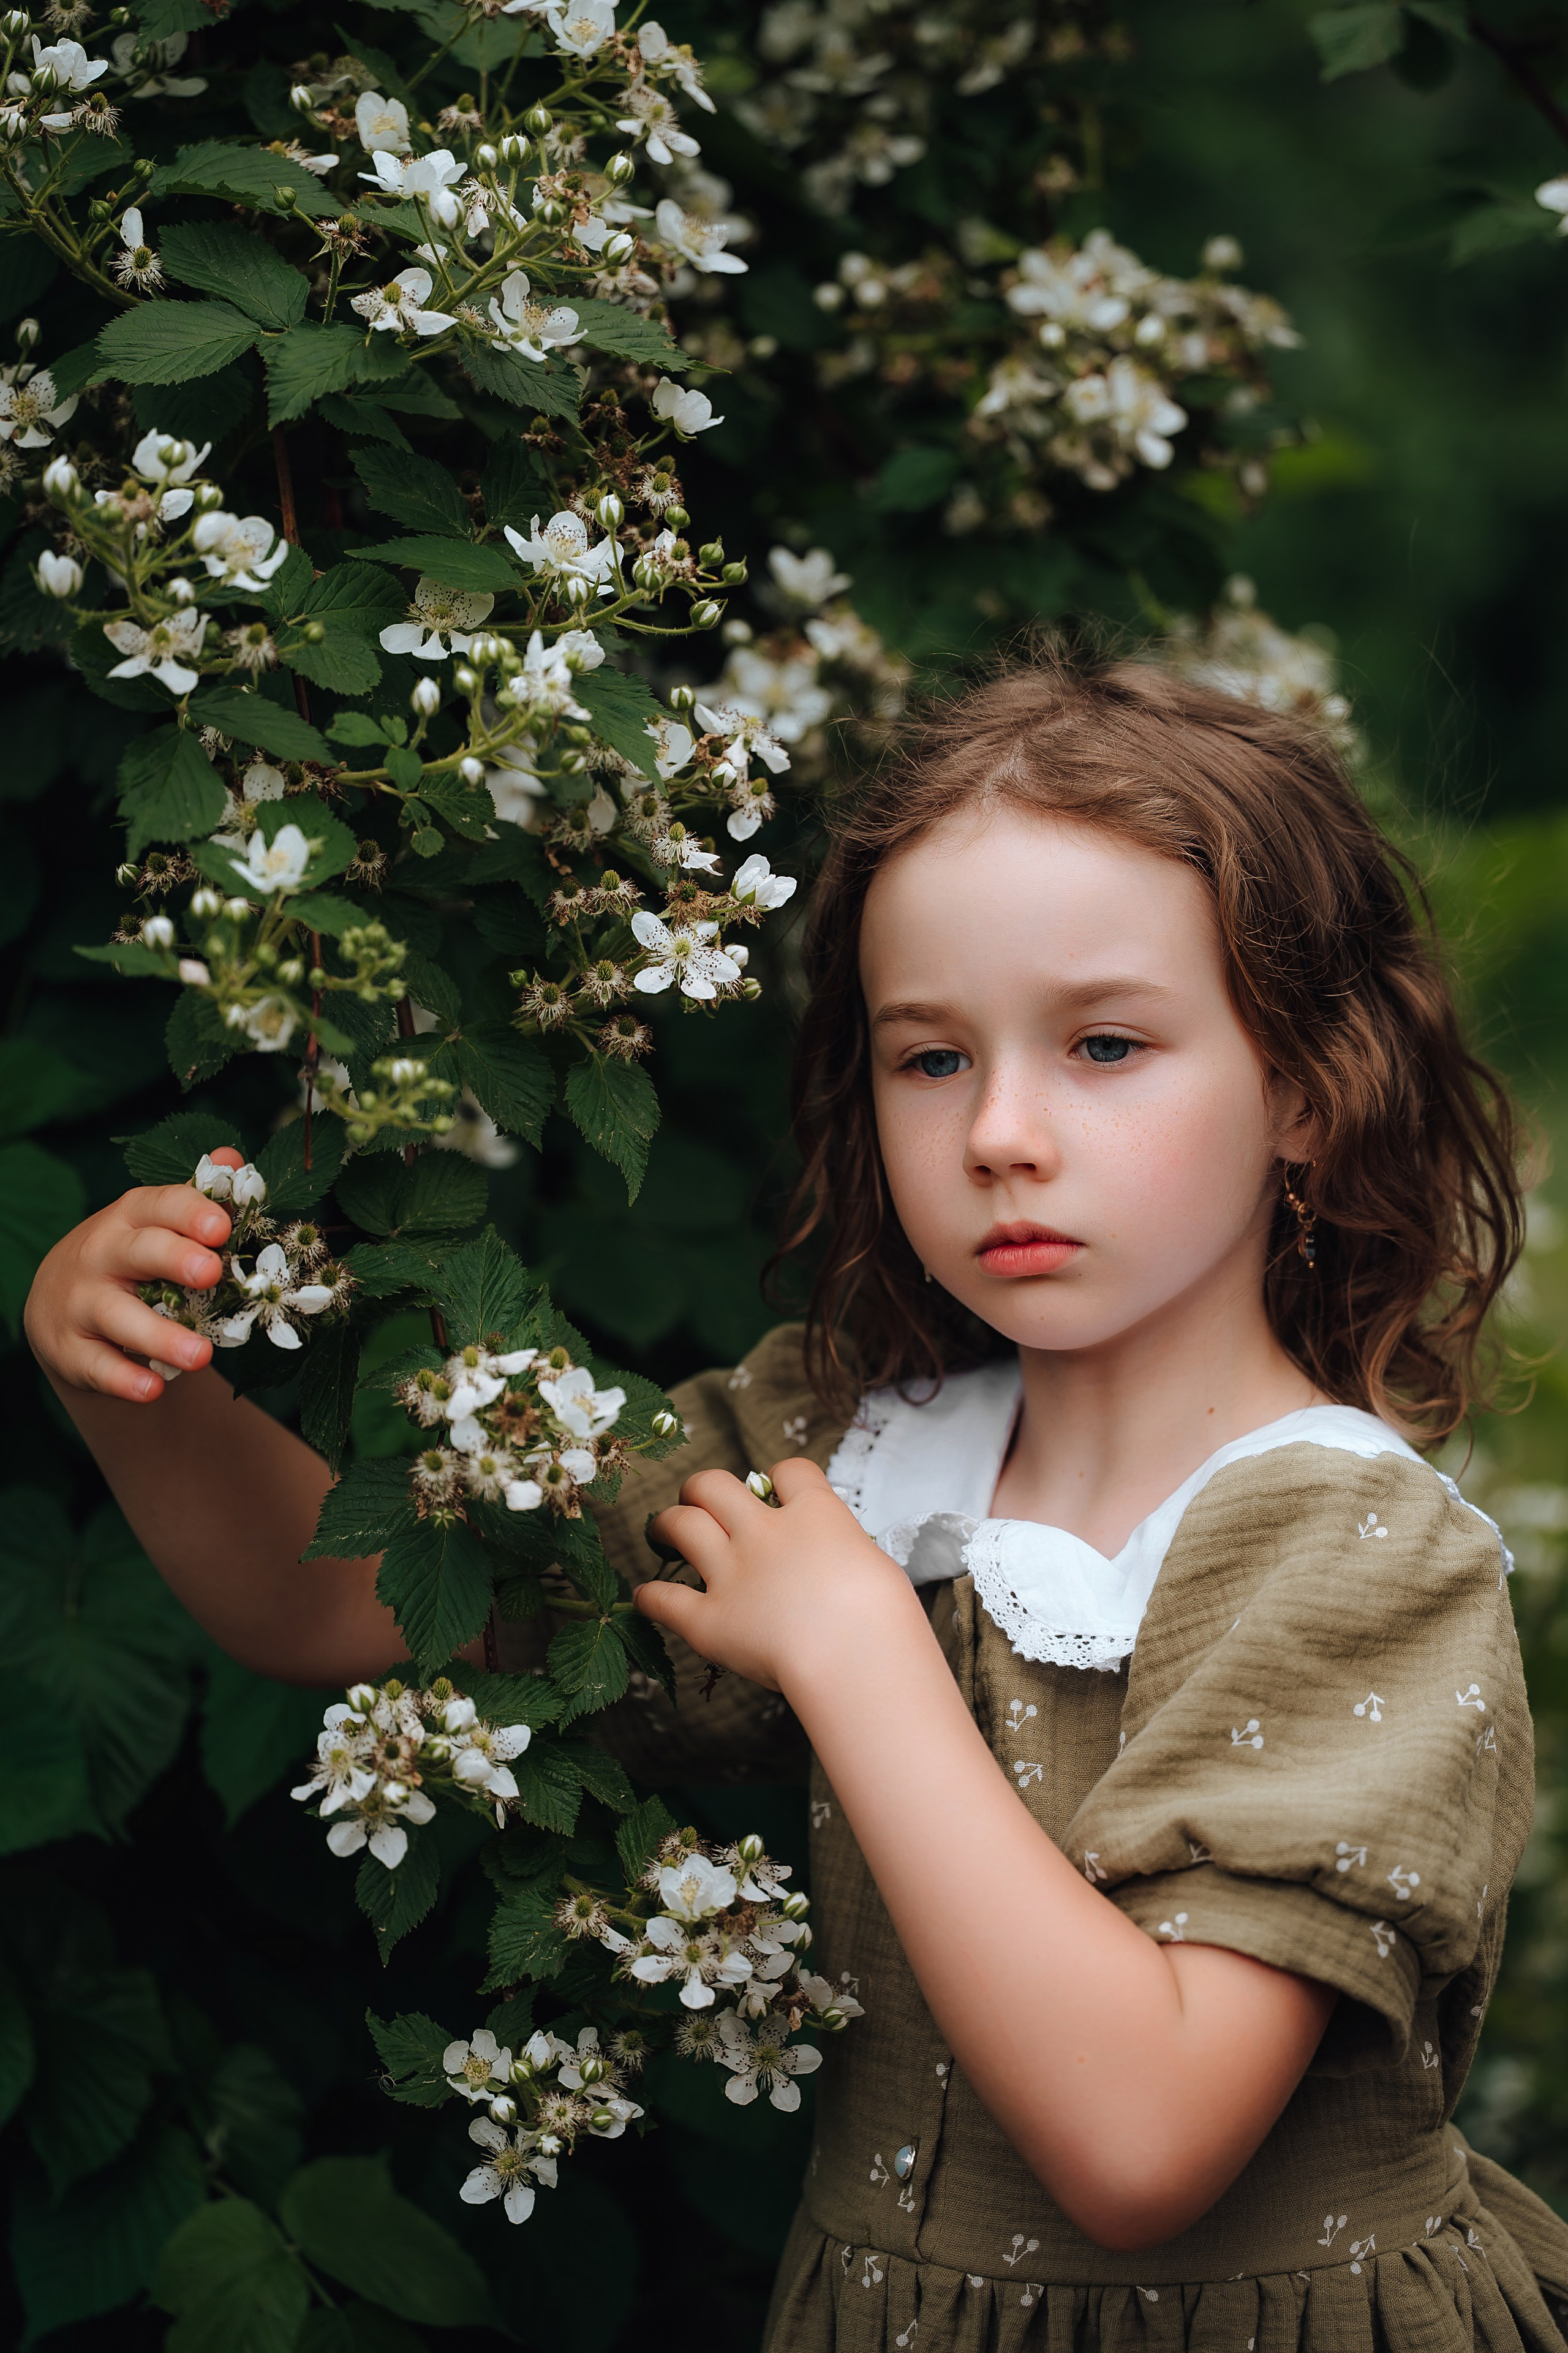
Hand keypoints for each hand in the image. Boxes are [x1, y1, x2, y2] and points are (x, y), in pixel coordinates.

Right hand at [24, 1145, 243, 1402]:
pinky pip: (97, 1365)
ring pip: (118, 1316)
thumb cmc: (134, 1259)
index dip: (191, 1213)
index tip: (221, 1227)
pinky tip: (153, 1390)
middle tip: (211, 1273)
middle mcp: (101, 1252)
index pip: (160, 1204)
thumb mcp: (159, 1225)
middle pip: (138, 1251)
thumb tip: (234, 1160)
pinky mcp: (70, 1349)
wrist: (65, 1305)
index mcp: (132, 1216)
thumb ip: (198, 1199)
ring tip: (202, 1355)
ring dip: (160, 1336)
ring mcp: (81, 1302)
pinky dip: (124, 1379)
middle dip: (174, 1259)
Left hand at [635, 1456, 925, 1694]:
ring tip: (662, 1531)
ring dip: (666, 1524)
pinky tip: (645, 1598)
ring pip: (681, 1525)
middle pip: (715, 1485)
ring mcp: (732, 1574)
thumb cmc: (885, 1619)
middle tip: (699, 1501)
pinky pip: (664, 1600)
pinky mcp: (709, 1621)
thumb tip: (835, 1561)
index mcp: (814, 1515)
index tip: (777, 1489)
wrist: (856, 1657)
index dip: (780, 1477)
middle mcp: (764, 1534)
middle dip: (701, 1488)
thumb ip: (843, 1553)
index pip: (790, 1471)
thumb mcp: (876, 1566)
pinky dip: (650, 1598)